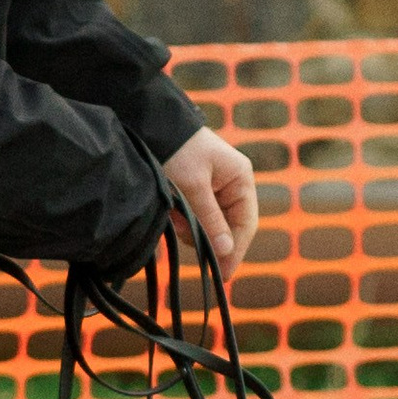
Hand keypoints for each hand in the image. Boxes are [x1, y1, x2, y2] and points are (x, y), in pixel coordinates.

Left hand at [163, 127, 259, 279]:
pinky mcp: (198, 191)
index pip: (246, 224)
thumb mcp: (193, 187)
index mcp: (241, 179)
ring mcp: (216, 188)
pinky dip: (185, 219)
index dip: (236, 251)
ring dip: (193, 228)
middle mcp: (233, 184)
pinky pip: (197, 216)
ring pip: (211, 224)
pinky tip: (172, 211)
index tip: (224, 274)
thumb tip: (226, 252)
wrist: (151, 125)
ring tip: (174, 215)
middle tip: (185, 235)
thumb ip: (210, 220)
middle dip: (207, 236)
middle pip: (229, 227)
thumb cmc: (177, 150)